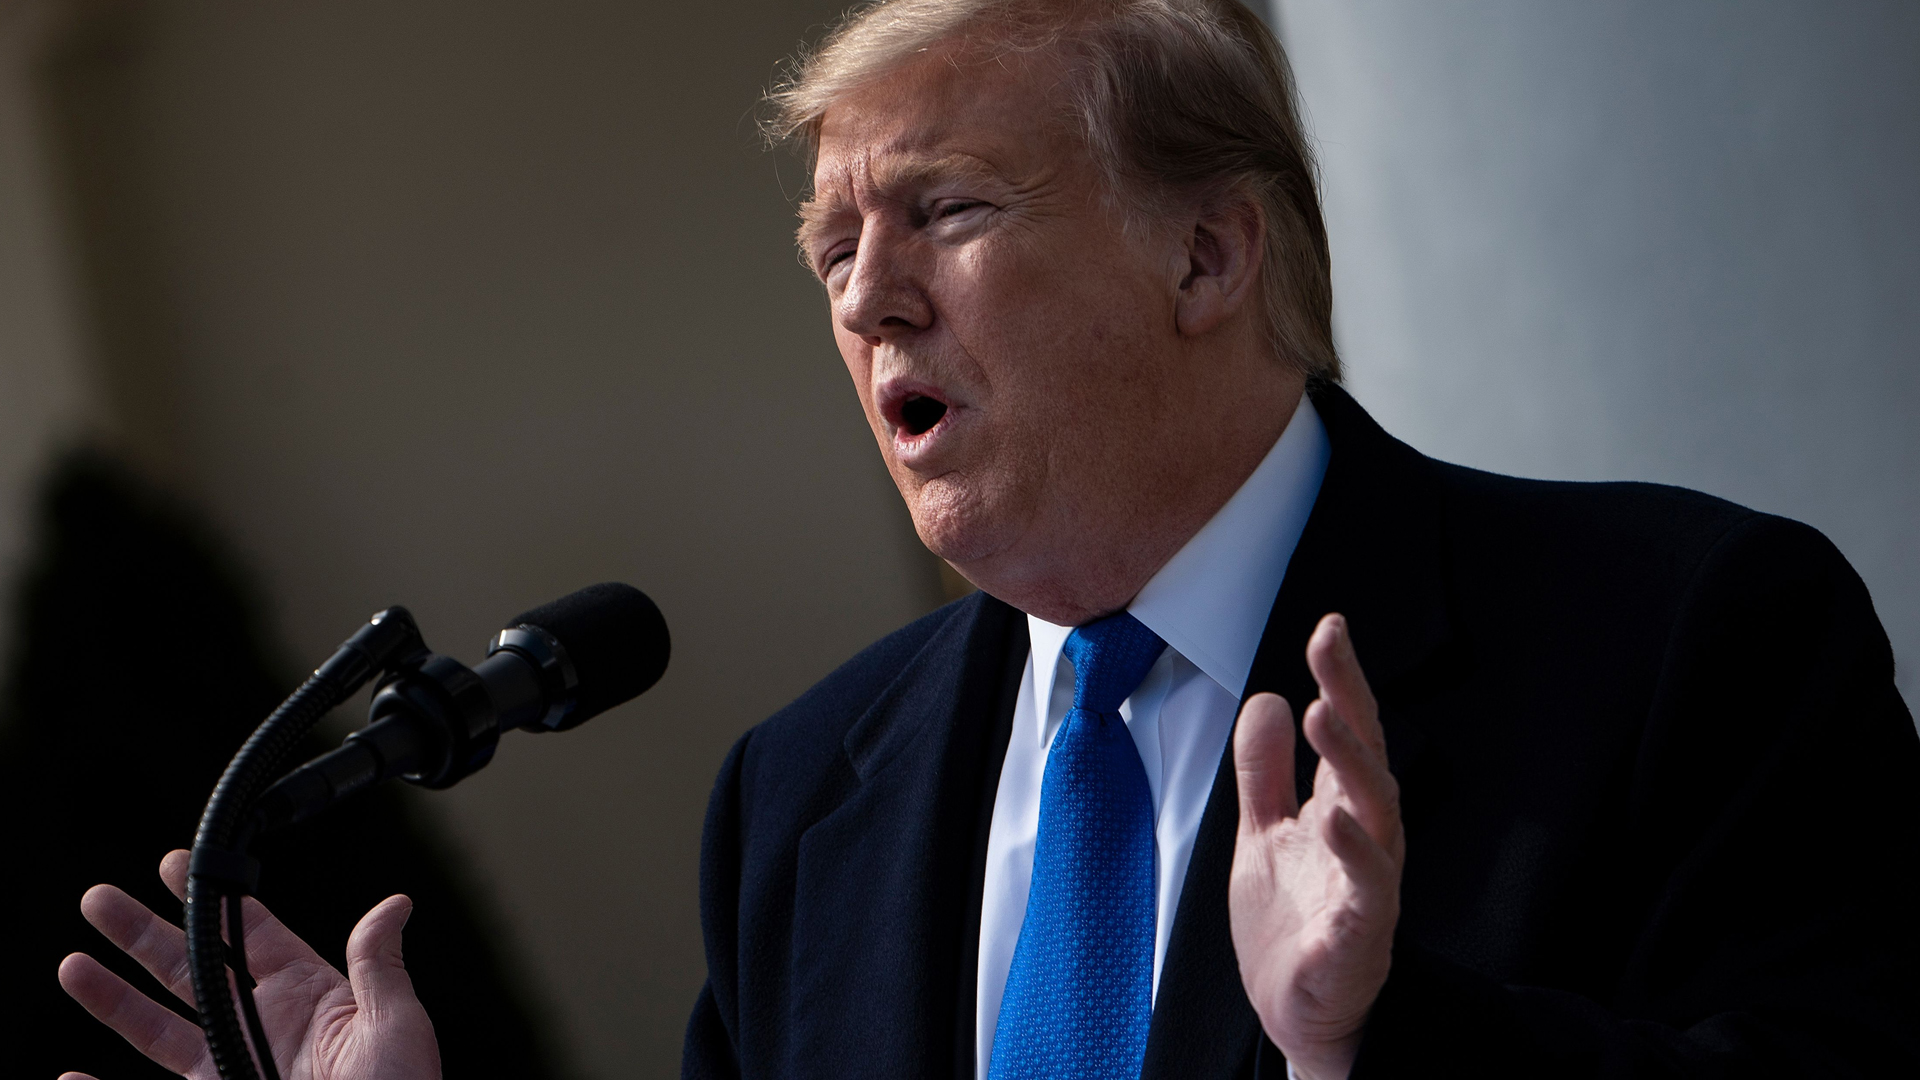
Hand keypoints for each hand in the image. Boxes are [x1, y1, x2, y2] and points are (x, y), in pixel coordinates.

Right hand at [57, 849, 441, 1079]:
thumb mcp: (395, 1026)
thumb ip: (378, 967)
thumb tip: (394, 905)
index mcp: (310, 999)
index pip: (251, 936)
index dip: (213, 900)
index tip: (178, 866)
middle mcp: (265, 1030)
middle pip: (192, 971)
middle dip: (144, 936)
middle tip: (101, 901)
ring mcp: (234, 1071)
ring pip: (160, 1028)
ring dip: (115, 998)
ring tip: (74, 964)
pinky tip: (73, 1073)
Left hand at [1229, 614, 1403, 1079]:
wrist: (1299, 1012)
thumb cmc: (1292, 924)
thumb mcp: (1262, 834)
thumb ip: (1264, 772)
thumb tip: (1266, 698)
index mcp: (1341, 809)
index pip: (1349, 732)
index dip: (1342, 679)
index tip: (1330, 626)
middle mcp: (1365, 837)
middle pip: (1366, 756)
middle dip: (1349, 699)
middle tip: (1328, 647)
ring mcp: (1368, 884)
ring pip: (1375, 811)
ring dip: (1350, 760)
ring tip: (1321, 713)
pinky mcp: (1360, 933)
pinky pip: (1368, 888)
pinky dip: (1356, 852)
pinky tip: (1335, 819)